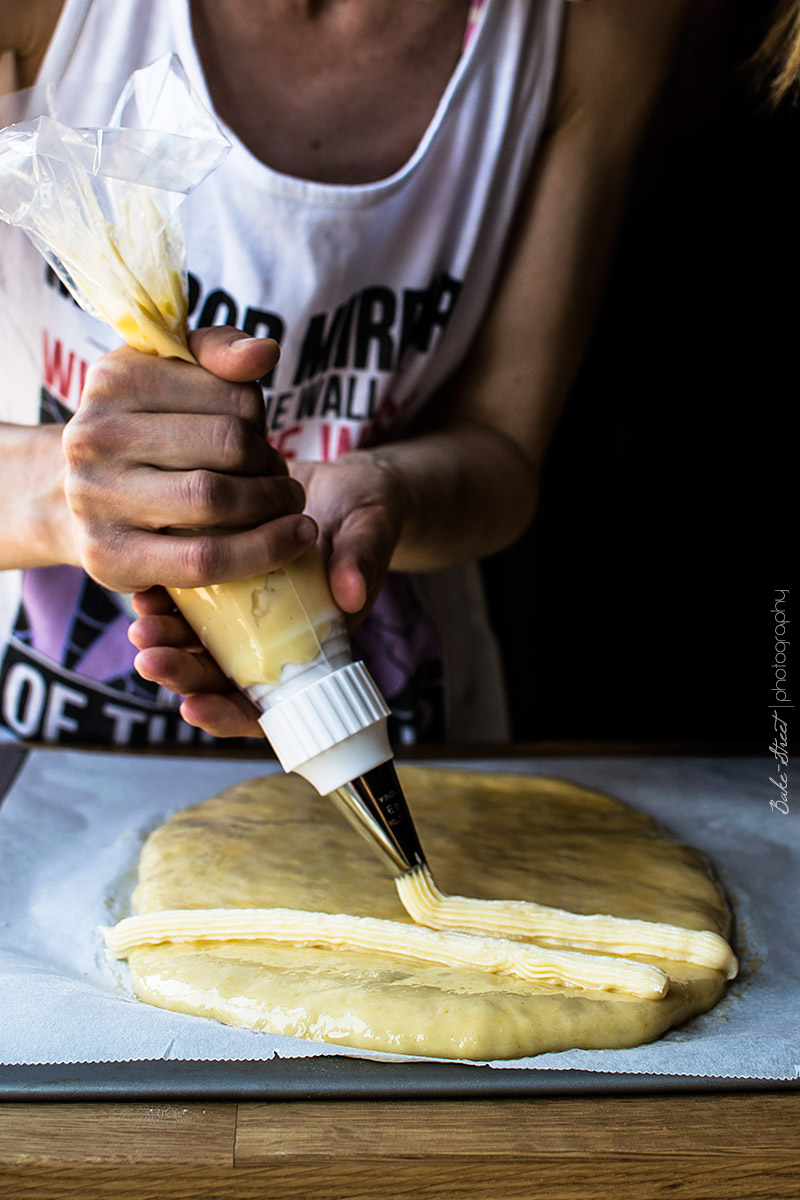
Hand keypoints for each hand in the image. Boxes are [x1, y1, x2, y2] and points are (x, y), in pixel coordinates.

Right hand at [61, 326, 315, 592]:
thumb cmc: (142, 431)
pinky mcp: (112, 557)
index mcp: (115, 380)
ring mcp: (98, 499)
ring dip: (273, 506)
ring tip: (287, 507)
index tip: (257, 434)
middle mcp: (96, 436)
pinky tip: (289, 540)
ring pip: (218, 500)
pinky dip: (261, 551)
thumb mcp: (169, 375)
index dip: (262, 418)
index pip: (234, 395)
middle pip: (230, 445)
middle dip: (272, 466)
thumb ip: (219, 351)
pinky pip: (206, 559)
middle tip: (281, 480)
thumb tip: (265, 352)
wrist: (71, 500)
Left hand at [128, 448, 411, 737]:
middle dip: (182, 674)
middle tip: (151, 659)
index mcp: (315, 649)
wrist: (343, 484)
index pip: (270, 706)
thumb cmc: (367, 517)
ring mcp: (247, 615)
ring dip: (166, 644)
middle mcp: (275, 641)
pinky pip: (190, 606)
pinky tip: (145, 592)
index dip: (229, 714)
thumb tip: (352, 593)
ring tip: (141, 628)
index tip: (193, 707)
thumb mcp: (371, 535)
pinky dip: (167, 605)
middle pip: (221, 680)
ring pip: (198, 647)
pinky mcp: (225, 583)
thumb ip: (362, 562)